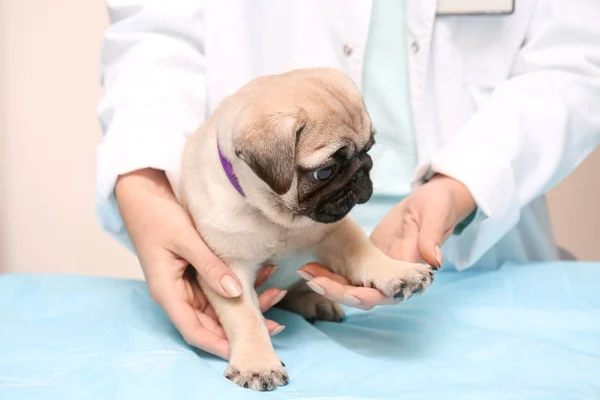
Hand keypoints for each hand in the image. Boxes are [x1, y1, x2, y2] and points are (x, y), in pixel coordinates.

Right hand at [115, 168, 285, 358]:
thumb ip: (210, 266)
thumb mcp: (185, 239)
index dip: (219, 344)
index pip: (195, 331)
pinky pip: (219, 285)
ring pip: (219, 304)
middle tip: (275, 323)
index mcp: (168, 292)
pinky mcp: (194, 271)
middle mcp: (177, 293)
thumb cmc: (155, 216)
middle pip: (211, 321)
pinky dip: (240, 282)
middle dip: (241, 324)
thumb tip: (235, 292)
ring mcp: (186, 283)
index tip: (246, 349)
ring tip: (276, 292)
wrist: (142, 193)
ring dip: (246, 301)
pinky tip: (264, 274)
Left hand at [294, 174, 475, 308]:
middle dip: (335, 290)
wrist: (435, 199)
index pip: (384, 294)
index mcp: (411, 275)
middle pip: (360, 295)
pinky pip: (345, 273)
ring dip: (327, 282)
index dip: (363, 296)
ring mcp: (378, 272)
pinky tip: (309, 265)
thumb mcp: (435, 216)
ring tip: (305, 270)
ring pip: (349, 287)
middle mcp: (393, 280)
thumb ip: (432, 238)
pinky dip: (328, 271)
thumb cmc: (439, 206)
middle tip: (311, 277)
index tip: (344, 291)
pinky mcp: (367, 261)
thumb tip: (434, 262)